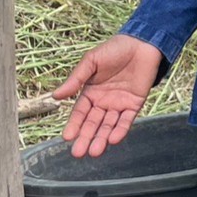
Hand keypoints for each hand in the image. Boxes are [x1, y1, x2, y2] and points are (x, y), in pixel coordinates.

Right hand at [55, 35, 162, 157]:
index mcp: (90, 92)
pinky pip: (126, 120)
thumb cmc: (114, 50)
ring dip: (102, 138)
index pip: (80, 113)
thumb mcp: (91, 62)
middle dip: (85, 137)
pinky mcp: (135, 104)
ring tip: (94, 152)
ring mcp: (119, 104)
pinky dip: (120, 130)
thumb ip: (76, 79)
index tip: (67, 138)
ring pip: (108, 125)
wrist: (141, 43)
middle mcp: (103, 102)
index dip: (74, 125)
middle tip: (78, 153)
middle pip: (93, 123)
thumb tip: (55, 96)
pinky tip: (113, 140)